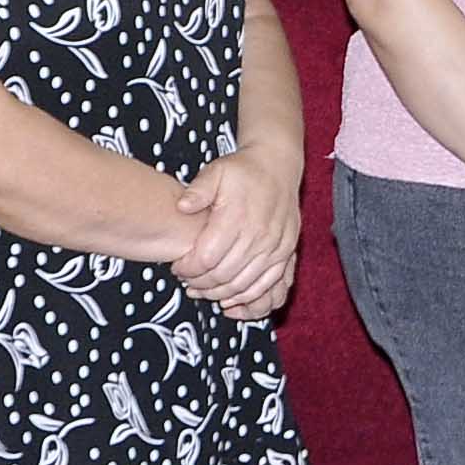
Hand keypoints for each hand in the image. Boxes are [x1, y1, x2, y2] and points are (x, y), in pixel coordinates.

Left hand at [170, 148, 300, 322]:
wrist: (278, 165)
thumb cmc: (244, 170)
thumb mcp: (216, 171)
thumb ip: (198, 190)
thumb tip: (182, 206)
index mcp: (237, 217)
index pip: (207, 258)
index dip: (188, 269)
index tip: (179, 267)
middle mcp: (259, 235)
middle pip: (224, 276)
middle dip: (201, 284)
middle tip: (188, 282)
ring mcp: (275, 247)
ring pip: (244, 285)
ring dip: (221, 294)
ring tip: (204, 290)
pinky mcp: (286, 253)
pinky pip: (268, 286)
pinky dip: (248, 298)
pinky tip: (232, 298)